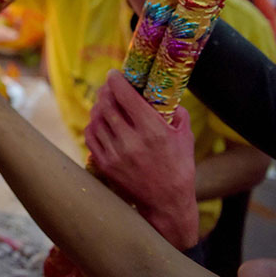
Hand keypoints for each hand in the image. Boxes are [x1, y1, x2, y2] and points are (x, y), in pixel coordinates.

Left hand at [85, 71, 197, 249]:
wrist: (167, 203)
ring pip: (96, 118)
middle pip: (107, 104)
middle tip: (109, 86)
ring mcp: (115, 154)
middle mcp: (131, 141)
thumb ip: (176, 112)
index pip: (126, 96)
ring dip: (99, 106)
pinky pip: (91, 135)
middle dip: (106, 91)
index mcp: (153, 131)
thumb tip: (164, 91)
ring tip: (105, 102)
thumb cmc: (179, 167)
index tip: (114, 74)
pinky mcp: (105, 164)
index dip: (117, 81)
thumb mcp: (185, 137)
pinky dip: (93, 124)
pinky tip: (100, 121)